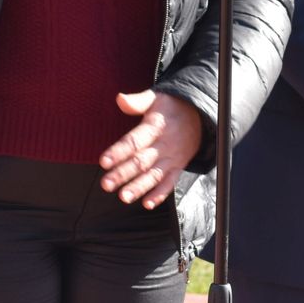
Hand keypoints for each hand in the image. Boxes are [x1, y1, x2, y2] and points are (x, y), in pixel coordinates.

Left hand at [99, 91, 202, 209]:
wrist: (199, 115)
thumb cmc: (171, 107)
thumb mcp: (156, 98)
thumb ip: (137, 101)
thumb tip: (120, 99)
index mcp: (155, 127)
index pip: (135, 141)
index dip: (119, 151)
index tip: (103, 161)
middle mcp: (164, 144)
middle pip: (141, 161)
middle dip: (123, 174)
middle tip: (106, 184)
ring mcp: (172, 158)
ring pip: (154, 175)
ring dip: (139, 187)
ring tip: (123, 197)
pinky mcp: (178, 167)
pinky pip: (170, 183)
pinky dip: (160, 194)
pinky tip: (147, 204)